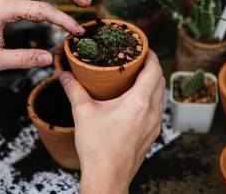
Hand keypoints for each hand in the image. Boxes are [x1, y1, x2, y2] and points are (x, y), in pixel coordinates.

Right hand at [60, 50, 164, 193]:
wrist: (107, 178)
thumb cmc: (97, 148)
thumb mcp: (83, 113)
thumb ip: (74, 90)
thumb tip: (64, 75)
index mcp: (139, 102)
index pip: (154, 70)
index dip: (151, 55)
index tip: (143, 48)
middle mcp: (152, 112)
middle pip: (160, 81)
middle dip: (152, 66)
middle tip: (137, 59)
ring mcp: (154, 125)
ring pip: (160, 96)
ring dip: (153, 82)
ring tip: (136, 77)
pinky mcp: (152, 135)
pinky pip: (157, 109)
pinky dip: (151, 98)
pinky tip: (135, 100)